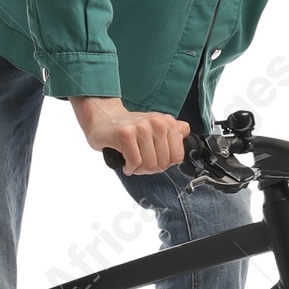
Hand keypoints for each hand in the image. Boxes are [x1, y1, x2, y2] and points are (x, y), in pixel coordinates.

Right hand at [71, 95, 190, 174]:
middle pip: (163, 163)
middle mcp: (156, 123)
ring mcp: (141, 128)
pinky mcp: (125, 134)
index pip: (177, 157)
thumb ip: (173, 130)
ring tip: (133, 163)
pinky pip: (134, 162)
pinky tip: (125, 163)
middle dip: (151, 169)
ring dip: (139, 170)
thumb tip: (185, 133)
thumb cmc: (129, 127)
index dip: (165, 164)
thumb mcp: (155, 126)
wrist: (103, 118)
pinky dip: (129, 168)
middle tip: (140, 164)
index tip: (154, 160)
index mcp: (167, 122)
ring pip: (149, 164)